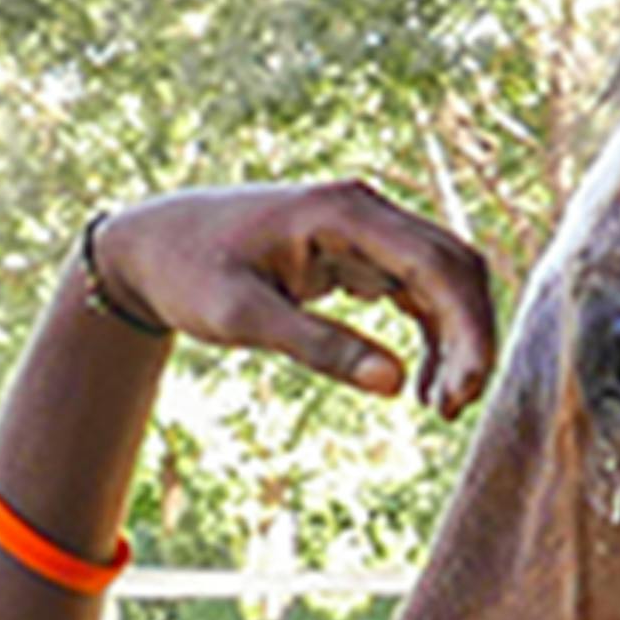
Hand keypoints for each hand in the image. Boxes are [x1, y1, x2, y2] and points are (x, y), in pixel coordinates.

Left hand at [85, 181, 502, 416]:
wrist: (149, 246)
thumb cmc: (186, 273)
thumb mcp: (242, 318)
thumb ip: (319, 347)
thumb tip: (397, 386)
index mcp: (342, 210)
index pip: (438, 265)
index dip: (468, 330)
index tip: (466, 393)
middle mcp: (364, 208)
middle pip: (456, 268)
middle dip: (471, 339)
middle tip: (453, 411)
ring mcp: (365, 227)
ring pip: (445, 279)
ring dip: (456, 340)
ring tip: (440, 407)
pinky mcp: (359, 251)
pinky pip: (419, 290)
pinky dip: (433, 335)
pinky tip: (420, 385)